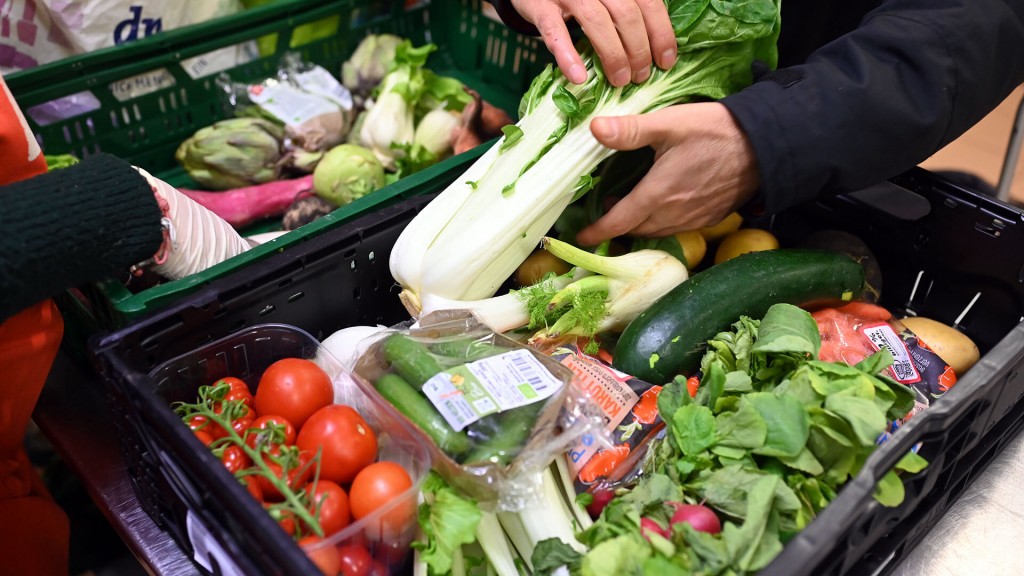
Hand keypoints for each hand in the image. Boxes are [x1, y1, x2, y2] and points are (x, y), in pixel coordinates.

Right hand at [510, 0, 676, 85]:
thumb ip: (628, 12)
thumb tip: (658, 48)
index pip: (648, 3)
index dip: (661, 33)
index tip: (666, 61)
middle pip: (626, 13)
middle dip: (638, 49)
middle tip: (641, 76)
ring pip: (596, 21)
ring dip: (613, 54)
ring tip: (620, 80)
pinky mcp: (540, 7)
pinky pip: (555, 32)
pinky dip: (568, 56)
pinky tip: (578, 77)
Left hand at [576, 103, 760, 244]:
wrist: (766, 146)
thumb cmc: (716, 131)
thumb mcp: (670, 124)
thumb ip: (630, 130)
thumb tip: (594, 128)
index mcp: (657, 195)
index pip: (618, 222)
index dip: (597, 231)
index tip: (582, 237)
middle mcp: (673, 214)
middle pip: (635, 230)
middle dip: (617, 227)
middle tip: (605, 213)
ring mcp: (694, 219)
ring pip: (656, 232)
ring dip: (639, 226)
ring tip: (630, 207)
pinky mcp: (710, 217)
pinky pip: (678, 228)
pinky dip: (662, 224)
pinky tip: (662, 207)